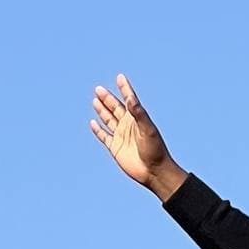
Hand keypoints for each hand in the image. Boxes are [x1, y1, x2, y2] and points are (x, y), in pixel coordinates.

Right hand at [89, 73, 187, 199]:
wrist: (154, 172)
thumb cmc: (155, 150)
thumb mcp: (148, 129)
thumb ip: (138, 113)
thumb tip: (130, 99)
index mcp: (137, 119)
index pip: (130, 100)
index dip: (125, 88)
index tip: (120, 77)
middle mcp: (128, 125)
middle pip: (115, 108)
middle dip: (108, 98)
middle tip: (98, 89)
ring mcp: (121, 136)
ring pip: (108, 119)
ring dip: (102, 110)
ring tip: (95, 100)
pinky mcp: (115, 147)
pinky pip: (104, 136)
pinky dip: (98, 130)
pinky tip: (93, 123)